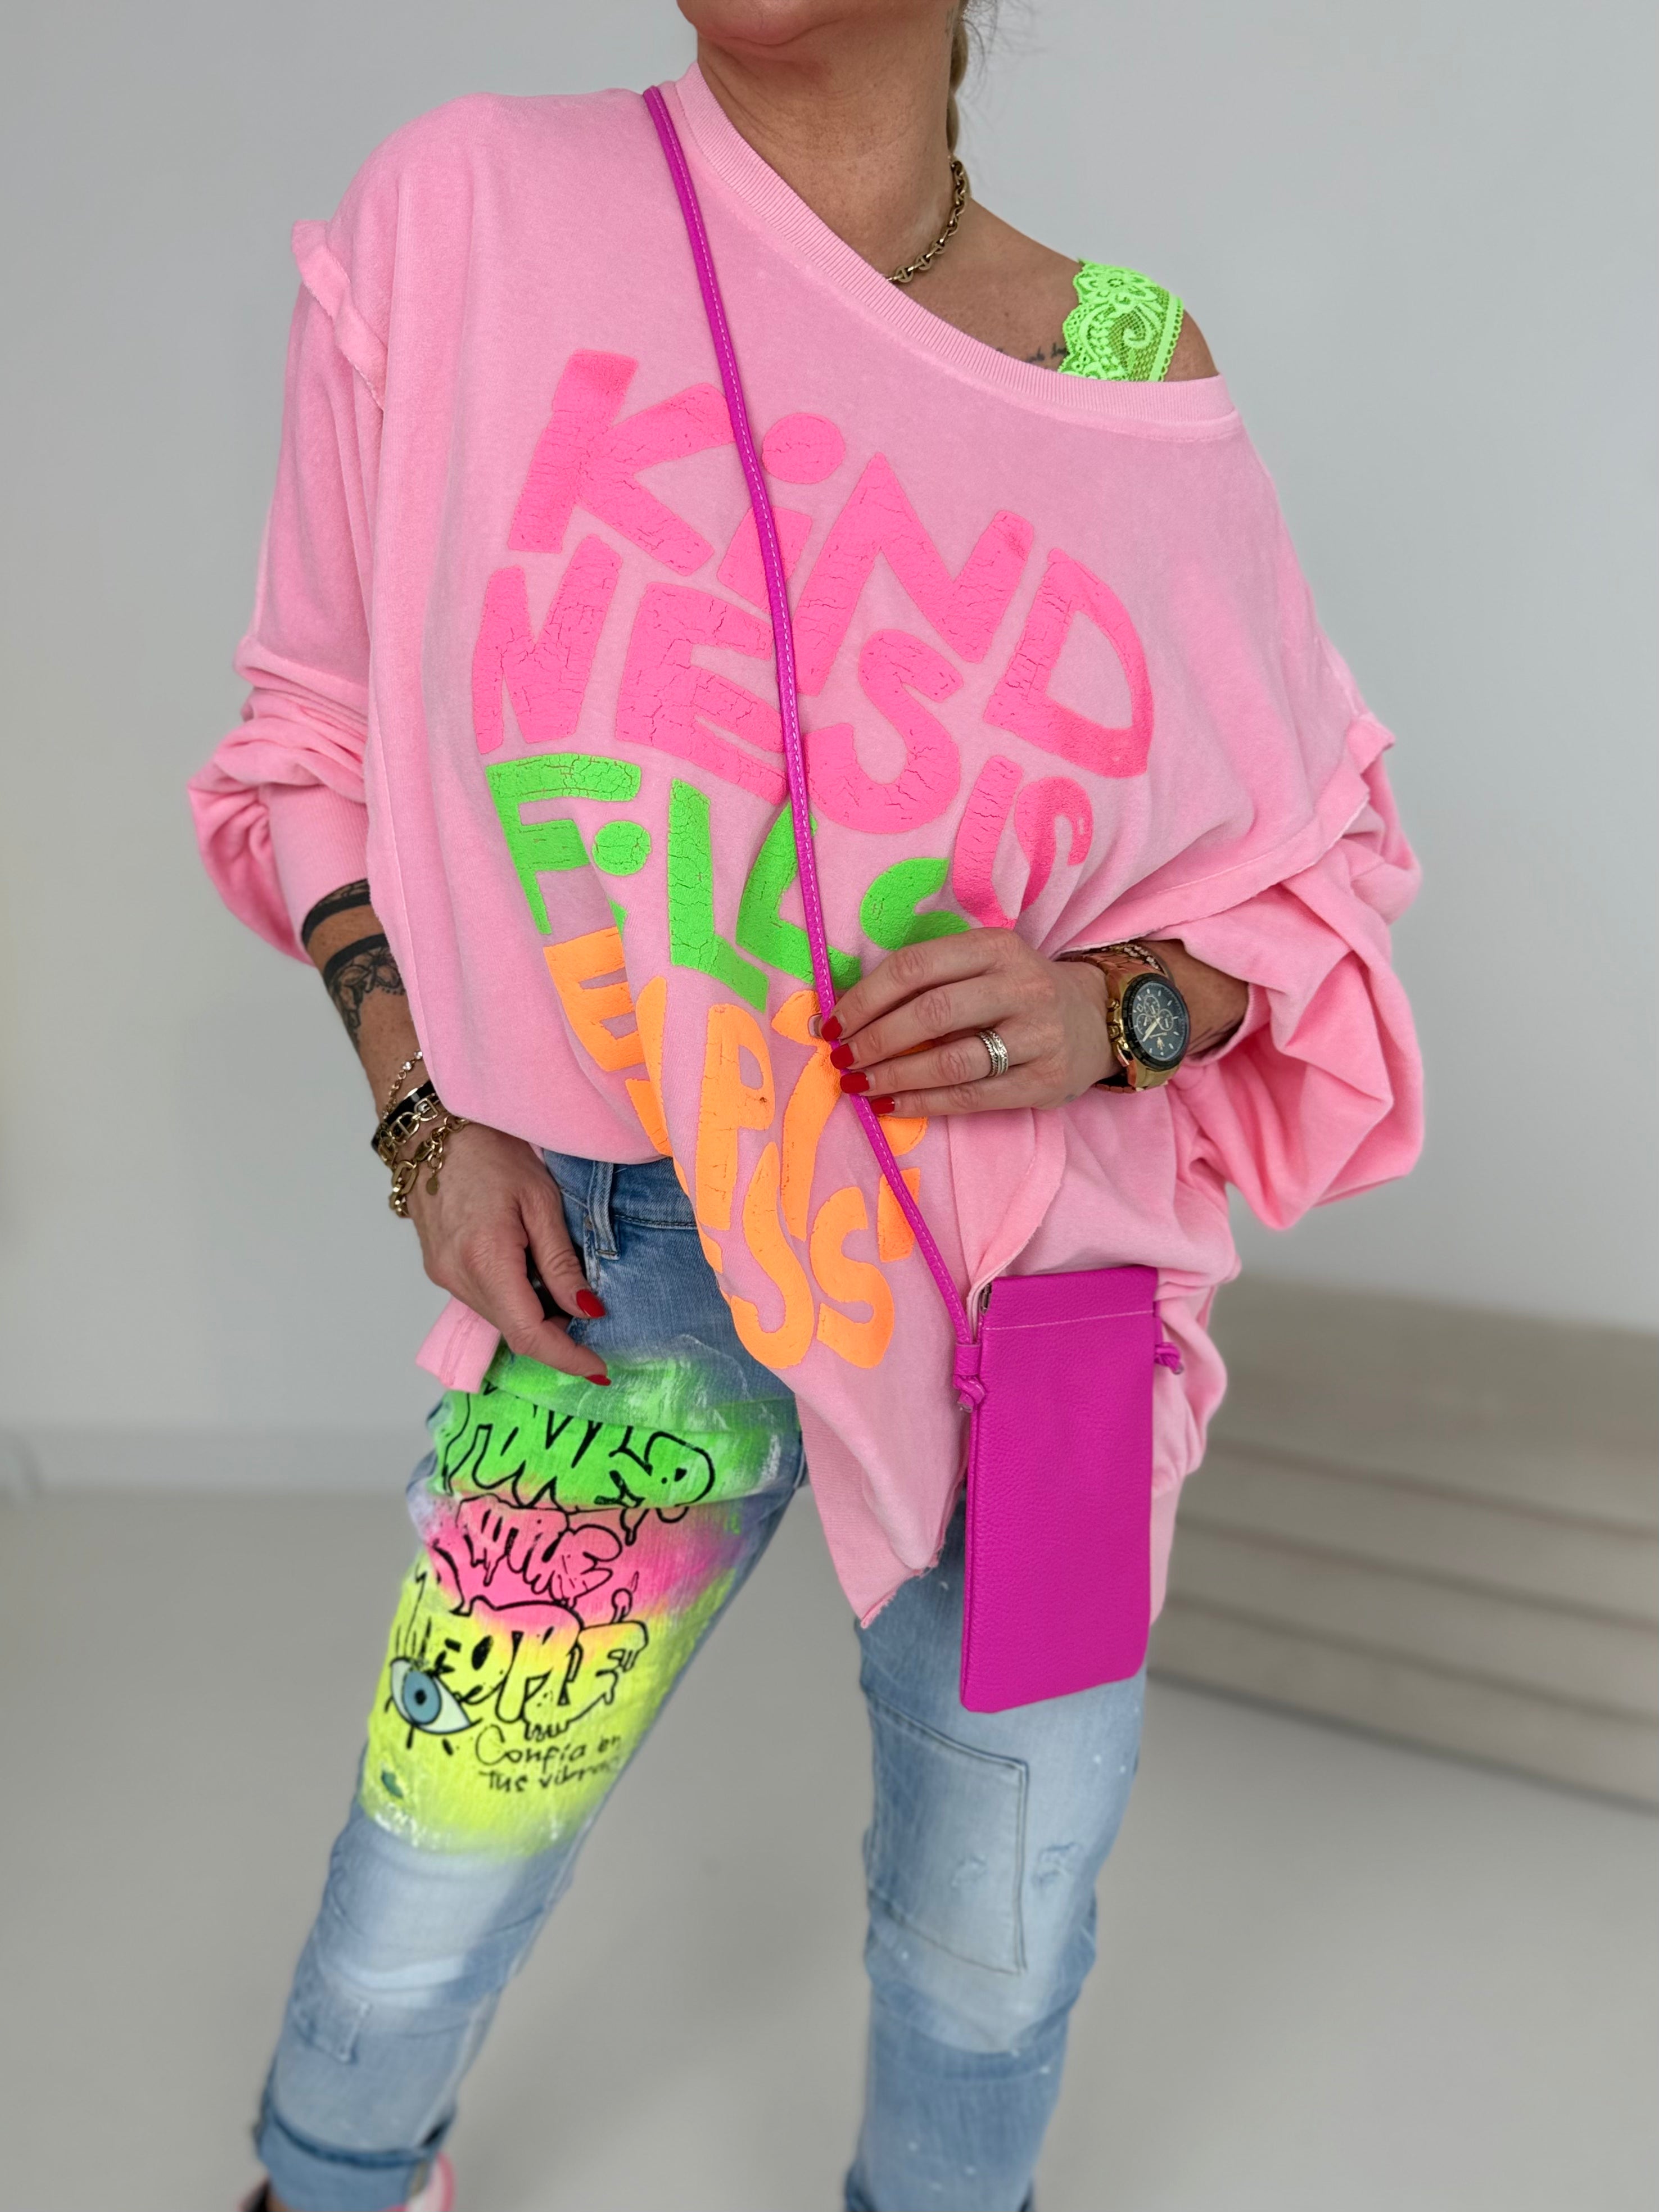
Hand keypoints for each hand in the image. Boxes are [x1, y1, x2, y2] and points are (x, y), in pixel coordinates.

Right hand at [405, 1122, 609, 1382]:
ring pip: (499, 1318)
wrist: (433, 1131)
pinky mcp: (439, 1268)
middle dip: (557, 1337)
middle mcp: (458, 1277)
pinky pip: (483, 1300)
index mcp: (486, 1260)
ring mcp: (444, 1275)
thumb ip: (561, 1262)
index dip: (566, 1357)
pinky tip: (533, 1276)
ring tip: (565, 1290)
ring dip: (535, 1317)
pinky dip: (513, 1299)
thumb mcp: (541, 1201)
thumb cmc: (491, 1152)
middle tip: (593, 1322)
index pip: (529, 1333)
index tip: (599, 1367)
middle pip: (514, 1331)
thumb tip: (587, 1311)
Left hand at [822, 930, 1115, 1116]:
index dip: (866, 997)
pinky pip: (972, 1096)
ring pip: (951, 1060)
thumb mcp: (983, 964)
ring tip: (858, 1085)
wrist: (1096, 1020)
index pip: (916, 967)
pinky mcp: (1043, 1081)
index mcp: (995, 947)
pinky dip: (924, 1104)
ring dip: (894, 1076)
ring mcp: (1036, 1036)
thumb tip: (848, 1011)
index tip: (832, 1023)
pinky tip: (891, 1105)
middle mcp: (1020, 986)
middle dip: (875, 1040)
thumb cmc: (1017, 991)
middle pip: (931, 1013)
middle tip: (841, 1059)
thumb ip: (929, 978)